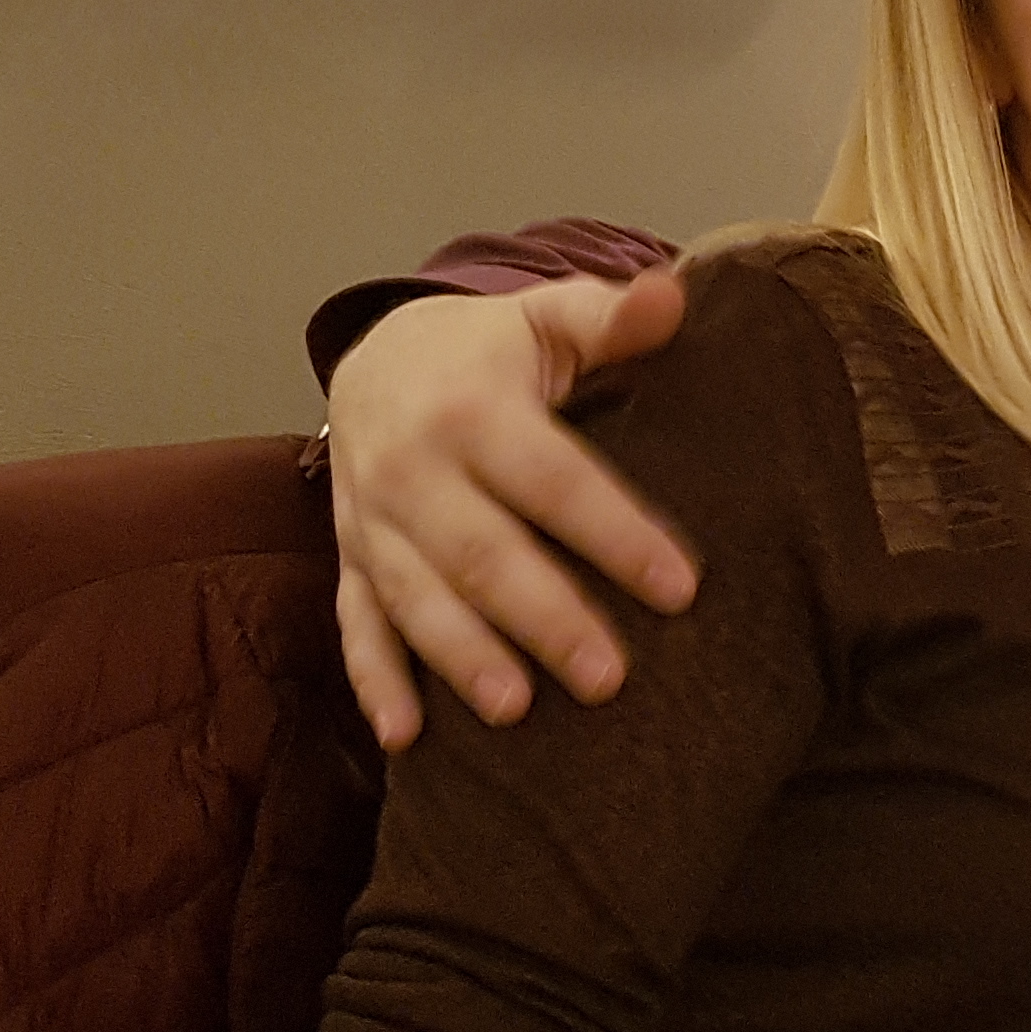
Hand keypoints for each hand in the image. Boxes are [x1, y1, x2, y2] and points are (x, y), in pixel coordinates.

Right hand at [326, 269, 696, 748]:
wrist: (378, 359)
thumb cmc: (492, 352)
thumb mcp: (549, 319)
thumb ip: (612, 318)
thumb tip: (675, 294)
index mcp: (470, 407)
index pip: (552, 478)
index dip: (614, 532)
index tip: (681, 587)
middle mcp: (410, 468)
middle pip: (480, 551)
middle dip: (542, 617)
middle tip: (608, 678)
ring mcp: (371, 521)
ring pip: (416, 597)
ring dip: (462, 657)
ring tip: (516, 710)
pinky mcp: (349, 562)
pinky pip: (355, 626)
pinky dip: (376, 682)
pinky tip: (407, 737)